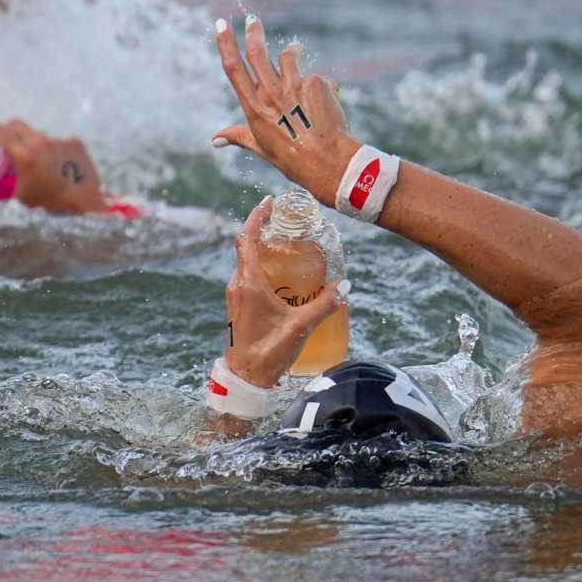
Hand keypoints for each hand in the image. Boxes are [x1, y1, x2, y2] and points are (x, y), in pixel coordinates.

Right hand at [0, 119, 106, 214]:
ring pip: (37, 135)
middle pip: (15, 124)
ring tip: (34, 162)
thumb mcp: (19, 197)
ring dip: (30, 143)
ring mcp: (59, 140)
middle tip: (0, 141)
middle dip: (3, 130)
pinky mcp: (74, 142)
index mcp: (25, 154)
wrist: (86, 202)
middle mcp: (41, 142)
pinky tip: (55, 165)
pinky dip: (51, 151)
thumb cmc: (51, 203)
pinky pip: (57, 142)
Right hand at [213, 16, 360, 207]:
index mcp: (254, 108)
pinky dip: (319, 85)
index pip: (233, 68)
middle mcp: (271, 94)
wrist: (330, 163)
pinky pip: (314, 76)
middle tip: (253, 20)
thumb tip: (214, 139)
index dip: (225, 43)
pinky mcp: (317, 83)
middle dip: (254, 31)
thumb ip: (238, 136)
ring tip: (298, 66)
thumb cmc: (293, 159)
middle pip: (257, 51)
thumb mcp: (262, 148)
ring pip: (288, 56)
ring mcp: (295, 87)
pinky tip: (324, 104)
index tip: (221, 23)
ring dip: (292, 55)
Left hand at [225, 197, 349, 387]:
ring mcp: (236, 297)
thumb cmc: (268, 353)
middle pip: (247, 247)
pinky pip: (248, 278)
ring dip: (264, 251)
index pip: (246, 239)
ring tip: (288, 247)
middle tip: (288, 224)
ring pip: (247, 263)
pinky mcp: (238, 307)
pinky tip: (283, 277)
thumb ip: (324, 305)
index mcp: (248, 283)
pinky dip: (263, 268)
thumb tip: (345, 285)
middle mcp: (237, 285)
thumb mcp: (300, 327)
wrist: (245, 379)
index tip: (270, 202)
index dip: (256, 217)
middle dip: (265, 231)